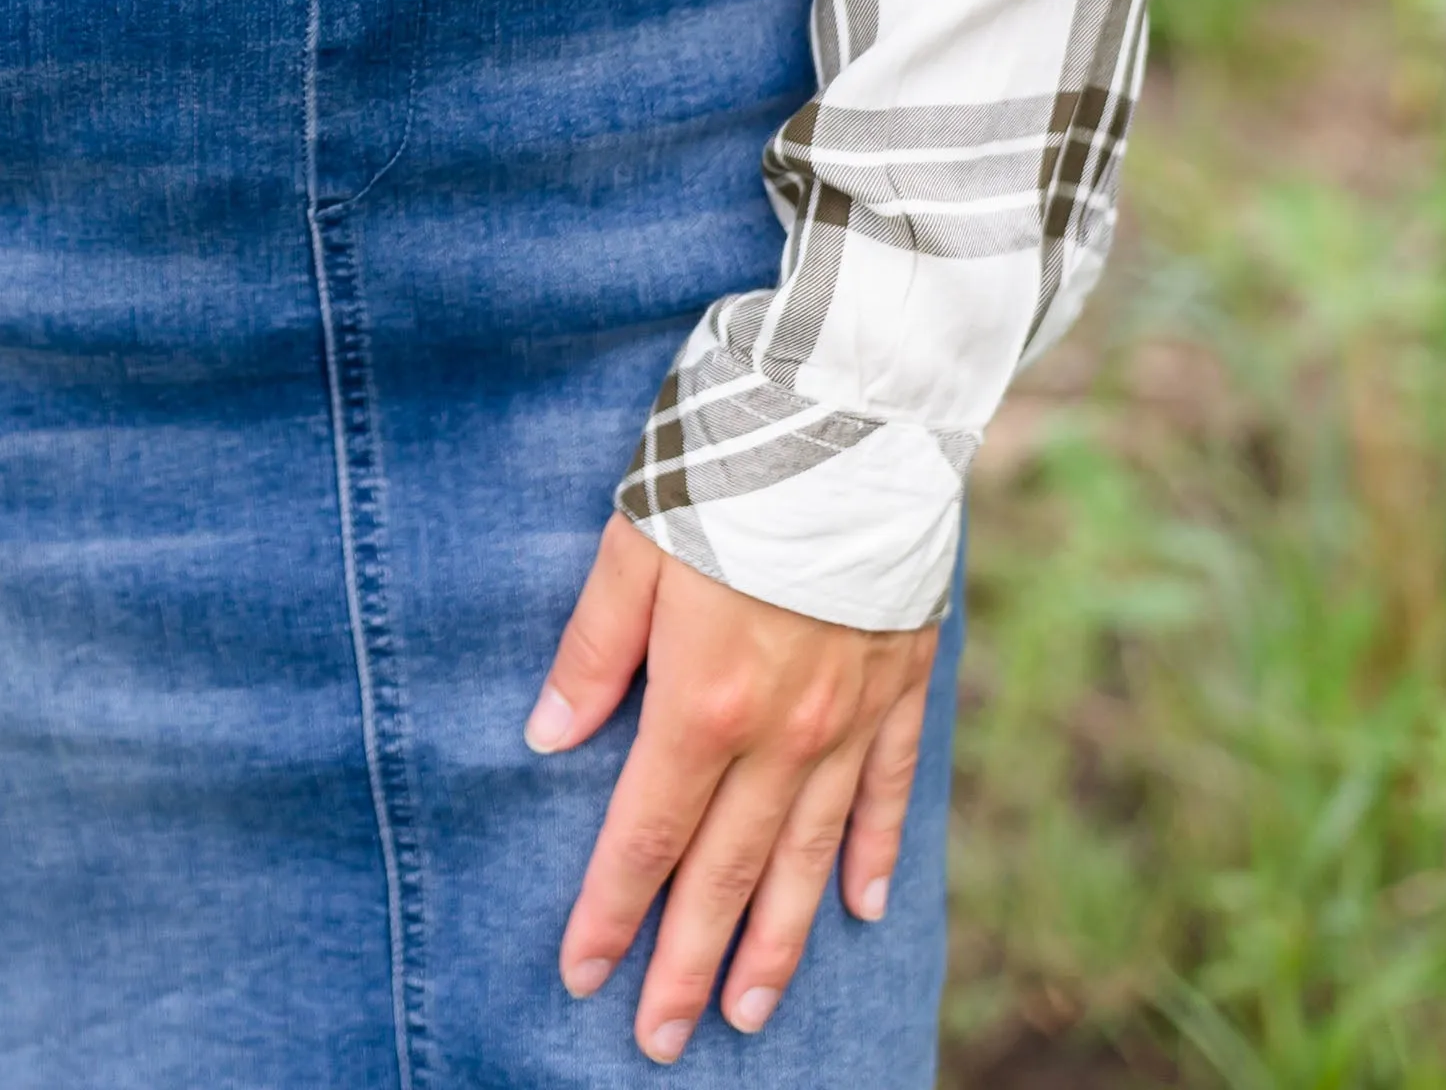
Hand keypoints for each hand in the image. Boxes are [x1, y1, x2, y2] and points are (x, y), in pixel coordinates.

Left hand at [527, 516, 935, 1061]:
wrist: (855, 418)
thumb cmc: (728, 472)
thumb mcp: (632, 546)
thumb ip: (593, 648)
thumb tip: (545, 736)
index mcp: (703, 703)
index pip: (645, 838)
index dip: (612, 914)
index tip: (584, 976)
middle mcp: (782, 734)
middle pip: (725, 873)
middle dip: (687, 963)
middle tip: (663, 1040)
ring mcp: (849, 718)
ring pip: (807, 857)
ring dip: (776, 940)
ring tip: (747, 1009)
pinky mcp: (900, 686)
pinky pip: (888, 794)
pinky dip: (874, 856)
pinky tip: (862, 910)